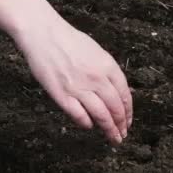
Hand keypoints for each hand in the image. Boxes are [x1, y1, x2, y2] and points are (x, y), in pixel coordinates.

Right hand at [0, 0, 132, 144]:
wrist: (44, 34)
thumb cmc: (68, 40)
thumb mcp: (96, 52)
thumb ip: (107, 71)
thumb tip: (116, 91)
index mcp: (108, 66)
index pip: (125, 95)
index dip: (128, 112)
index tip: (128, 121)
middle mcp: (97, 79)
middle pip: (115, 109)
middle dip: (121, 125)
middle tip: (121, 135)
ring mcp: (79, 88)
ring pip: (101, 116)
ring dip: (109, 130)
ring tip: (113, 138)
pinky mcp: (62, 95)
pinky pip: (80, 116)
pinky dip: (87, 123)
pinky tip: (89, 125)